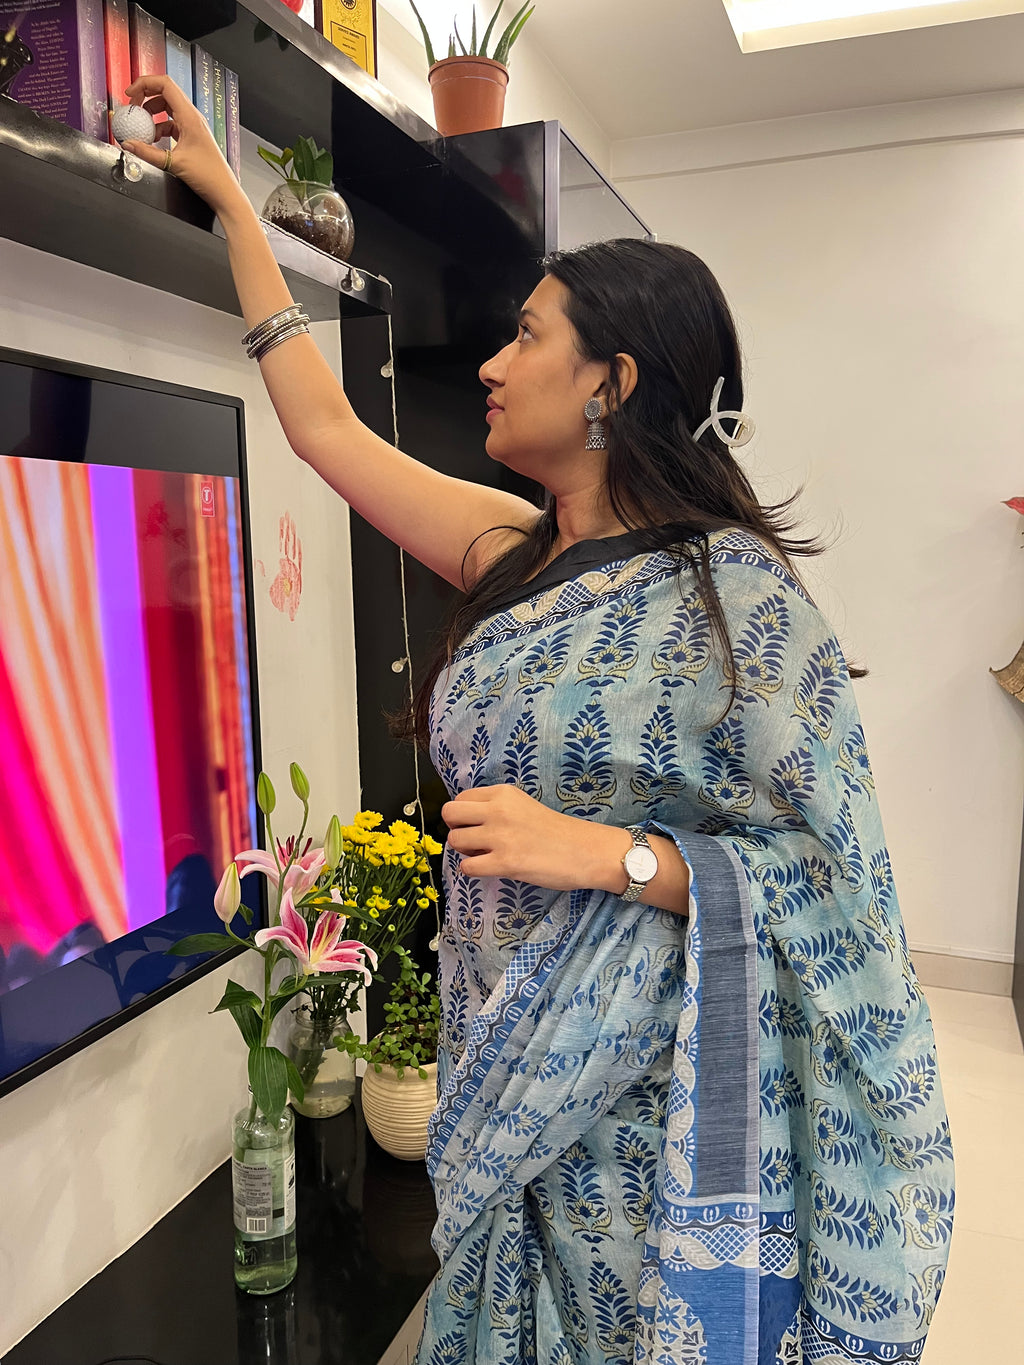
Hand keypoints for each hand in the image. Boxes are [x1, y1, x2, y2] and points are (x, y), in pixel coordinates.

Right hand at [120, 73, 246, 218]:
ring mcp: (192, 126)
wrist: (223, 191)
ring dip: (151, 114)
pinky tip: (153, 140)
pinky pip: (171, 124)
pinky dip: (159, 128)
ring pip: (167, 109)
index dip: (144, 83)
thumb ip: (147, 153)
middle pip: (164, 93)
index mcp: (190, 116)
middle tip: (132, 109)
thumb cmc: (209, 176)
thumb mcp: (173, 164)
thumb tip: (129, 144)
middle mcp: (192, 117)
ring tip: (141, 127)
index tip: (130, 93)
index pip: (165, 84)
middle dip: (145, 97)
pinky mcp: (191, 136)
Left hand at [442, 784, 628, 892]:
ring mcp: (500, 836)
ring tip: (485, 856)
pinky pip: (467, 867)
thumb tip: (467, 823)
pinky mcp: (505, 862)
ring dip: (465, 852)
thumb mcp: (523, 806)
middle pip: (449, 813)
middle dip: (456, 829)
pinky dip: (473, 870)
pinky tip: (491, 868)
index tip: (476, 826)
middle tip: (473, 841)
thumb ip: (497, 808)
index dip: (463, 815)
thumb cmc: (557, 831)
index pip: (461, 798)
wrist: (585, 851)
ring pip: (454, 841)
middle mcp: (498, 810)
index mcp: (503, 794)